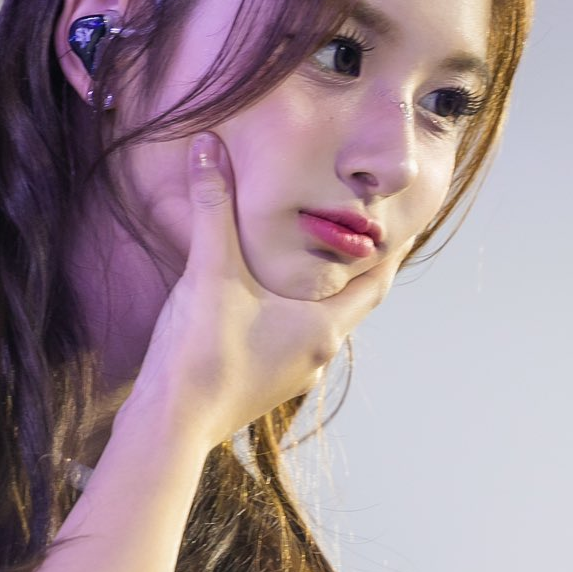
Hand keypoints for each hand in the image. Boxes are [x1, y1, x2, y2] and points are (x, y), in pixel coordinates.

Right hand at [133, 132, 403, 445]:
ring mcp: (294, 373)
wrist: (170, 424)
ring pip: (322, 320)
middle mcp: (319, 353)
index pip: (377, 280)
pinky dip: (296, 310)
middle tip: (363, 228)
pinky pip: (294, 337)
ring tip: (319, 255)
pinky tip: (273, 295)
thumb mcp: (209, 270)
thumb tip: (208, 147)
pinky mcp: (266, 382)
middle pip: (353, 300)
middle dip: (357, 265)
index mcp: (324, 327)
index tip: (402, 218)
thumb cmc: (200, 353)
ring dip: (324, 290)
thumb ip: (212, 206)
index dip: (391, 247)